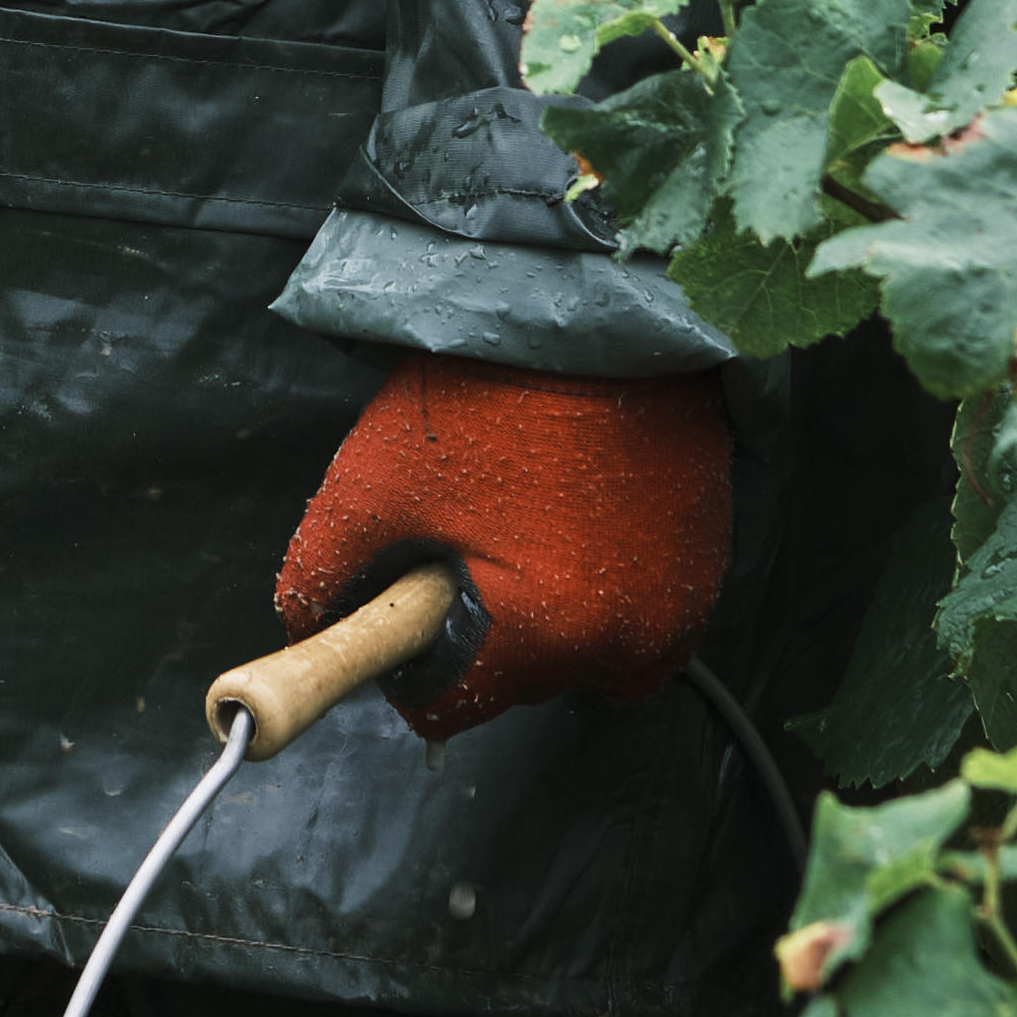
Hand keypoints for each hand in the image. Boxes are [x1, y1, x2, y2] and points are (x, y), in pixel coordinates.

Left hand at [275, 359, 730, 745]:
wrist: (601, 307)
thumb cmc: (488, 395)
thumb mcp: (373, 484)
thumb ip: (321, 576)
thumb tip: (306, 626)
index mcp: (549, 638)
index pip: (445, 710)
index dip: (405, 654)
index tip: (403, 597)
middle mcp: (630, 642)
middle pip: (517, 679)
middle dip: (480, 623)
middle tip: (468, 528)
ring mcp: (682, 604)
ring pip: (577, 650)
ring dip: (542, 606)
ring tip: (521, 509)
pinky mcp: (710, 561)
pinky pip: (635, 611)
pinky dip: (598, 578)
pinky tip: (573, 505)